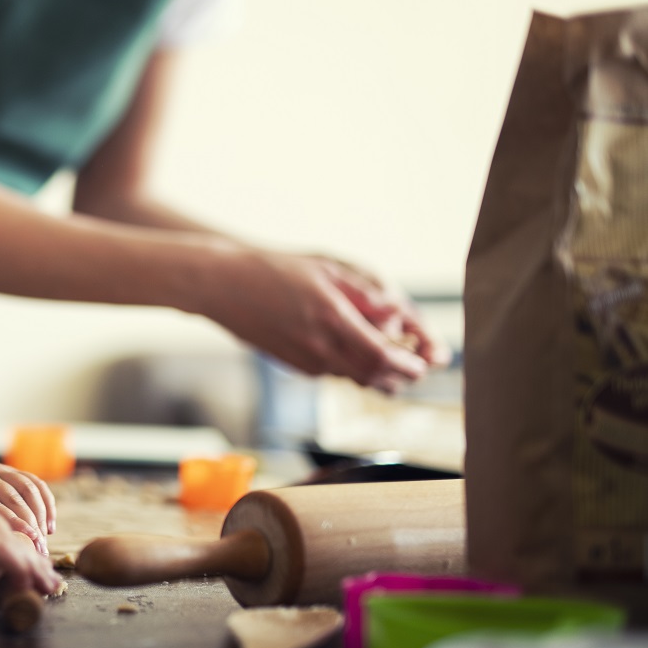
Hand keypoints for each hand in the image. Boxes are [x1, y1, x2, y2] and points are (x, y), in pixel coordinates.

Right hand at [0, 489, 62, 595]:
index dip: (17, 543)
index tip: (29, 562)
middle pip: (15, 529)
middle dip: (33, 555)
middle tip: (48, 576)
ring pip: (16, 541)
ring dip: (35, 566)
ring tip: (48, 586)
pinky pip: (7, 552)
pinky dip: (23, 569)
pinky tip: (31, 584)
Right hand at [203, 247, 432, 392]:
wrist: (221, 287)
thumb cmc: (271, 270)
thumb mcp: (324, 270)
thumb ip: (365, 294)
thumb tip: (398, 314)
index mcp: (331, 319)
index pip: (383, 357)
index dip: (410, 364)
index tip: (426, 361)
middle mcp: (319, 347)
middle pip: (374, 377)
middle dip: (401, 376)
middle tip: (416, 364)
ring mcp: (304, 360)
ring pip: (354, 378)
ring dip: (378, 374)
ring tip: (391, 357)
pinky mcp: (293, 364)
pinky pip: (333, 372)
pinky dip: (352, 367)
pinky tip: (353, 349)